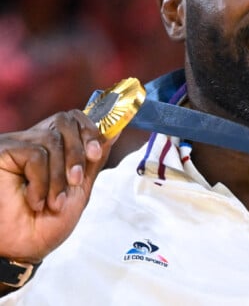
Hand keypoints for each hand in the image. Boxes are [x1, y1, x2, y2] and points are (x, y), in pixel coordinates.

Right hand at [0, 110, 112, 263]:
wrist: (22, 252)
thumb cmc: (47, 224)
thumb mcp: (80, 189)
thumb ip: (94, 159)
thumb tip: (115, 129)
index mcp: (51, 148)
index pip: (73, 119)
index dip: (89, 130)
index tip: (96, 153)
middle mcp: (32, 141)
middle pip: (64, 121)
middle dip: (77, 151)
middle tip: (76, 180)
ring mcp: (16, 146)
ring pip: (52, 140)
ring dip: (59, 175)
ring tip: (54, 201)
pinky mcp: (3, 153)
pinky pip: (35, 154)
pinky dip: (41, 180)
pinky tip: (35, 200)